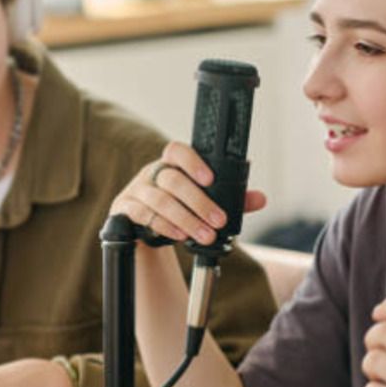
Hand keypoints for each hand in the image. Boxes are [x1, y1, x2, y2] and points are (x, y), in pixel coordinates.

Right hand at [110, 141, 266, 245]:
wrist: (144, 227)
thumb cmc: (178, 207)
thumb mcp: (203, 200)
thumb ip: (231, 199)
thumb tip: (260, 199)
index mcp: (171, 164)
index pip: (177, 151)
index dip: (193, 162)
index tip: (210, 179)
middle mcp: (152, 173)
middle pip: (172, 180)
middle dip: (199, 202)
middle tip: (219, 221)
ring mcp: (137, 190)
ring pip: (160, 201)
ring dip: (186, 219)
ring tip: (205, 235)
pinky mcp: (125, 209)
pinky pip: (143, 215)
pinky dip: (165, 226)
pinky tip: (181, 235)